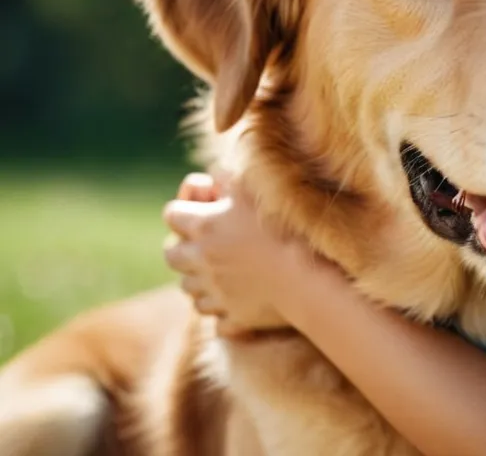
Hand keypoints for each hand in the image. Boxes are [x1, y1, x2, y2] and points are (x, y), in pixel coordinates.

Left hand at [162, 173, 309, 336]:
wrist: (310, 275)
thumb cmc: (287, 225)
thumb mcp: (255, 188)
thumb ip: (229, 177)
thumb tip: (215, 174)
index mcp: (204, 226)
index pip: (171, 214)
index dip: (184, 208)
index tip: (202, 208)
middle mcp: (201, 260)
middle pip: (170, 254)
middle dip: (182, 246)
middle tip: (204, 242)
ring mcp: (215, 291)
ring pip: (187, 287)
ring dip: (199, 277)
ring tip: (221, 269)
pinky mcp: (232, 316)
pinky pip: (213, 316)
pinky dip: (219, 306)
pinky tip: (237, 297)